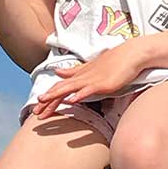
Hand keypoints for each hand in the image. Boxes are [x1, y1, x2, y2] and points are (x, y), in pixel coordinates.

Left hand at [32, 41, 150, 118]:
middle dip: (47, 101)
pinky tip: (71, 100)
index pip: (59, 88)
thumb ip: (74, 71)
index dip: (48, 98)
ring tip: (43, 102)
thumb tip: (58, 72)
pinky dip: (79, 94)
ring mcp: (92, 79)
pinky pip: (89, 89)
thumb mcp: (91, 68)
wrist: (132, 54)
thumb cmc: (115, 62)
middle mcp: (83, 77)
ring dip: (56, 96)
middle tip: (35, 114)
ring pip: (70, 89)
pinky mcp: (103, 83)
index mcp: (80, 75)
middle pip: (61, 89)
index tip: (38, 110)